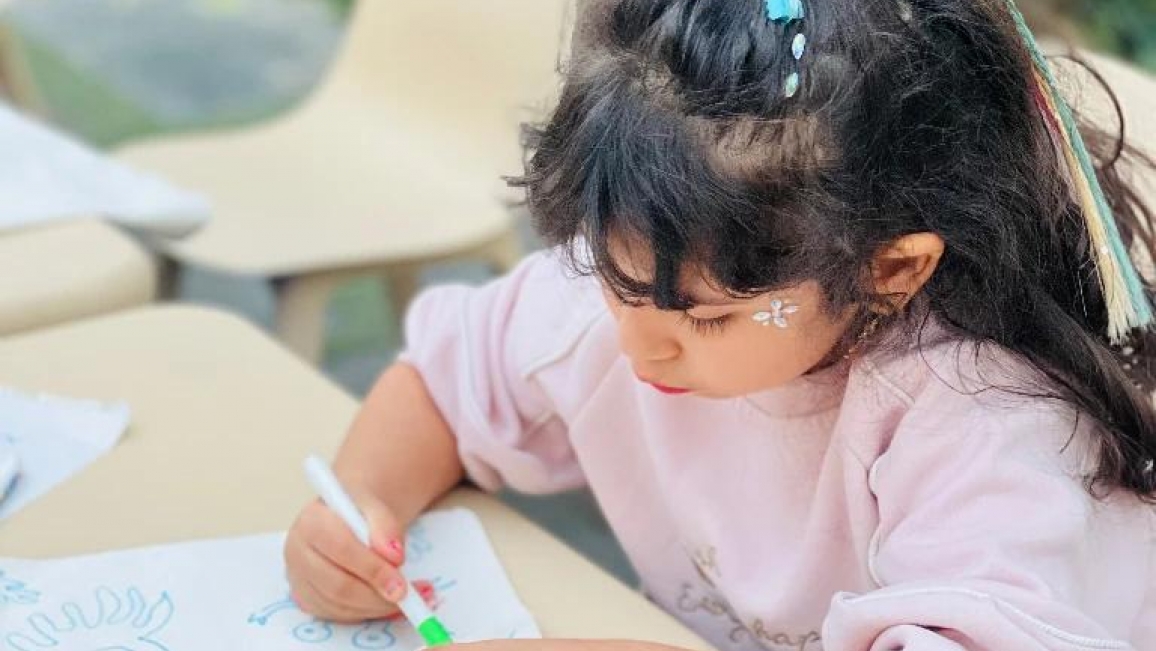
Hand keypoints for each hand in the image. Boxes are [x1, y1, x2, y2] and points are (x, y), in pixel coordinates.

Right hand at [283, 492, 408, 622]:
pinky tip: (384, 603)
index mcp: (311, 522)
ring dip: (374, 607)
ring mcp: (299, 579)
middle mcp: (297, 552)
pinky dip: (365, 612)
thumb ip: (386, 527)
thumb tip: (395, 557)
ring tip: (402, 599)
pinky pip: (337, 614)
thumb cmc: (359, 511)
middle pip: (337, 585)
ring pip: (338, 605)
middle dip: (375, 595)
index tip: (401, 583)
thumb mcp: (376, 507)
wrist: (346, 516)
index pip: (342, 549)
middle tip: (405, 596)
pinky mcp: (305, 598)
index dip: (373, 569)